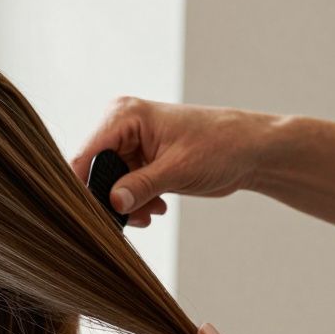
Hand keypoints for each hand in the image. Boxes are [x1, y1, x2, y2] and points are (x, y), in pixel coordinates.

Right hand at [69, 97, 274, 227]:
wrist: (250, 150)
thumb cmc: (222, 146)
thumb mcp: (178, 170)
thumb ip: (140, 186)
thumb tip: (112, 204)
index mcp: (125, 115)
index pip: (87, 154)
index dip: (84, 187)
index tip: (91, 215)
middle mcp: (121, 126)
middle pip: (94, 171)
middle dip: (110, 198)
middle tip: (131, 218)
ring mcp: (129, 143)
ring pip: (108, 183)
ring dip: (125, 204)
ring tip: (151, 211)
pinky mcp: (139, 160)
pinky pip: (122, 187)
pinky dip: (135, 202)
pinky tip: (156, 207)